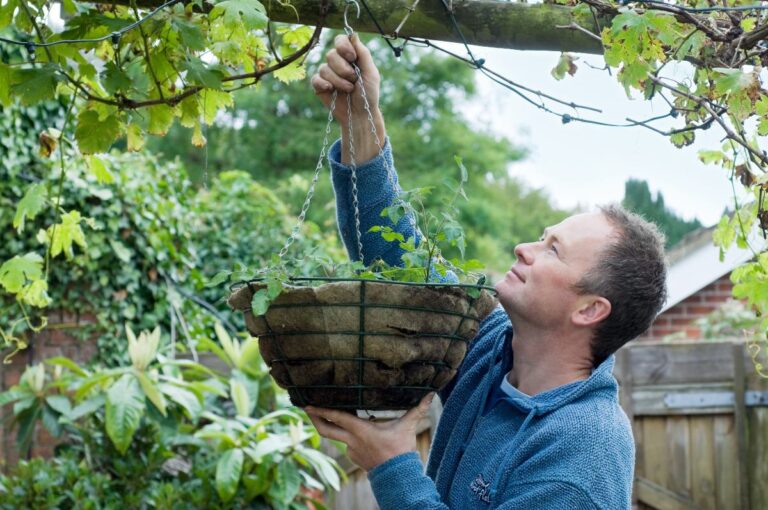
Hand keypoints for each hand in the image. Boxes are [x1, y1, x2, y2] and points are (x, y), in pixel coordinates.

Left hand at [305, 392, 434, 471]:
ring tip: (328, 414)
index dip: (321, 409)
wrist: (398, 476)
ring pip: (337, 435)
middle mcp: (352, 440)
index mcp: (360, 430)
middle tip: (306, 408)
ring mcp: (352, 450)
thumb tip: (431, 393)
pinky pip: (347, 443)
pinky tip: (352, 429)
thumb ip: (417, 409)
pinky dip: (347, 435)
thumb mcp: (408, 427)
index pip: (337, 417)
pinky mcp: (355, 457)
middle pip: (326, 429)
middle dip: (314, 418)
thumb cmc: (401, 449)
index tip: (308, 403)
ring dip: (332, 425)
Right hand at [311, 33, 385, 163]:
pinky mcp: (320, 86)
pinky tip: (330, 90)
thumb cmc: (368, 94)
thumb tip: (353, 34)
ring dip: (338, 81)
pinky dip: (323, 84)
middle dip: (343, 69)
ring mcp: (327, 74)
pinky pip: (315, 78)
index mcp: (350, 56)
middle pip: (331, 54)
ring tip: (348, 89)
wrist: (360, 114)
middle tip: (353, 80)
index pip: (340, 40)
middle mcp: (337, 63)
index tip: (352, 57)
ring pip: (324, 68)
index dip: (343, 47)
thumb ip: (363, 53)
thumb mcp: (371, 73)